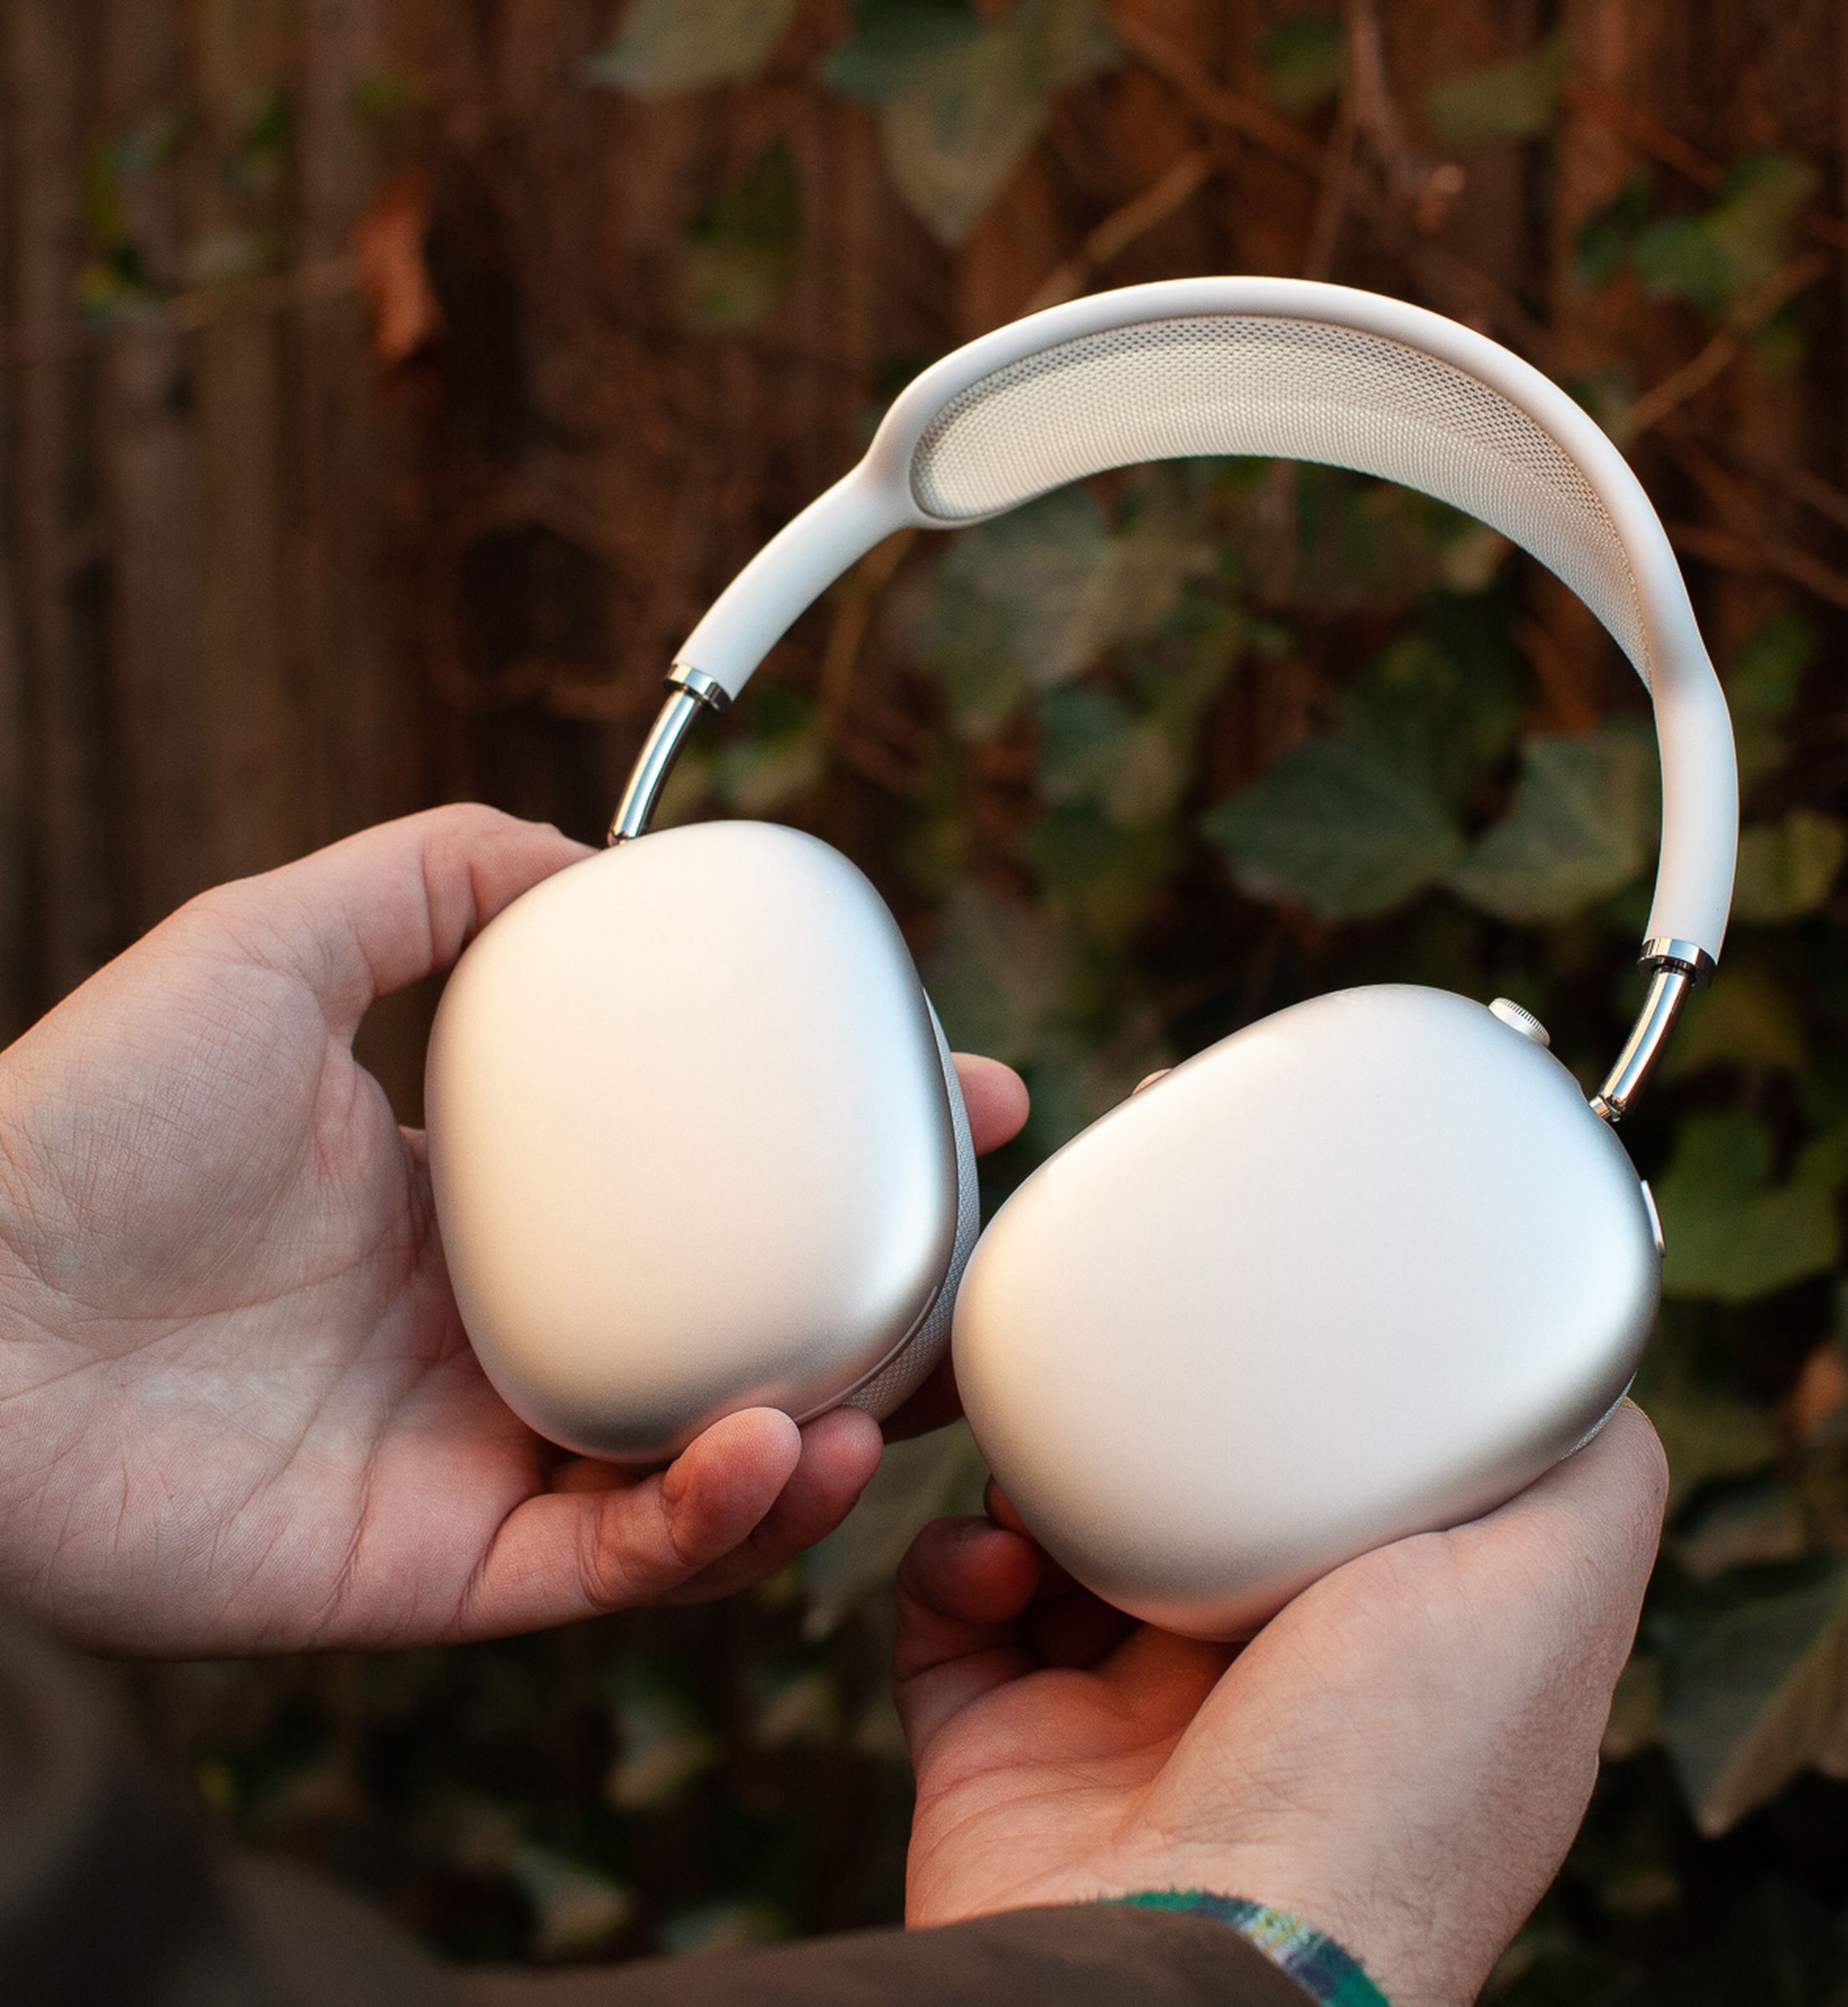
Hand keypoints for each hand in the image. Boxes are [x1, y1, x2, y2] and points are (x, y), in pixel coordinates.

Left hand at [0, 807, 1028, 1657]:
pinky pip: (618, 1561)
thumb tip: (590, 854)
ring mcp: (478, 1457)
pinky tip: (771, 1454)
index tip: (957, 1097)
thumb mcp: (271, 944)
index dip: (841, 1152)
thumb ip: (430, 878)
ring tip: (895, 1395)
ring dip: (828, 1441)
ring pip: (707, 1471)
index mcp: (483, 1208)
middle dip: (880, 1315)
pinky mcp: (441, 1570)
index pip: (707, 1188)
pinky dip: (713, 1521)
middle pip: (738, 1336)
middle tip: (979, 1267)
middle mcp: (499, 1335)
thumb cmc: (73, 1125)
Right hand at [895, 1403, 1667, 2006]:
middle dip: (1159, 1430)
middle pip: (1199, 1505)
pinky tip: (994, 1553)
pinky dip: (956, 1564)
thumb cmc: (1383, 1790)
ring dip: (1044, 1478)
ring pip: (1067, 1544)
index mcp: (1389, 1658)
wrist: (1189, 1959)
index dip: (1315, 1409)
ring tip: (1047, 1462)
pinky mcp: (1007, 1752)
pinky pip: (956, 1620)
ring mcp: (1128, 1728)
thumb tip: (1586, 1363)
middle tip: (1135, 1372)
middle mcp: (1267, 1693)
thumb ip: (1589, 1475)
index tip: (1275, 1335)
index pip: (1347, 1494)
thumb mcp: (1544, 1596)